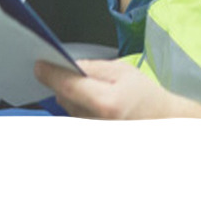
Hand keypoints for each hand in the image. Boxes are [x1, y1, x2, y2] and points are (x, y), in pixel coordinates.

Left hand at [34, 58, 176, 119]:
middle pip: (64, 98)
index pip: (68, 87)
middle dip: (63, 81)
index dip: (51, 73)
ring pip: (67, 108)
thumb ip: (93, 67)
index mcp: (106, 104)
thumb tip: (70, 64)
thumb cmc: (144, 95)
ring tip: (92, 86)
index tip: (39, 65)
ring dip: (70, 95)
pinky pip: (75, 117)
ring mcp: (93, 133)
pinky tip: (92, 99)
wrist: (161, 120)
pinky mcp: (91, 136)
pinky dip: (77, 105)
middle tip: (67, 67)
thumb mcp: (122, 70)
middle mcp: (97, 124)